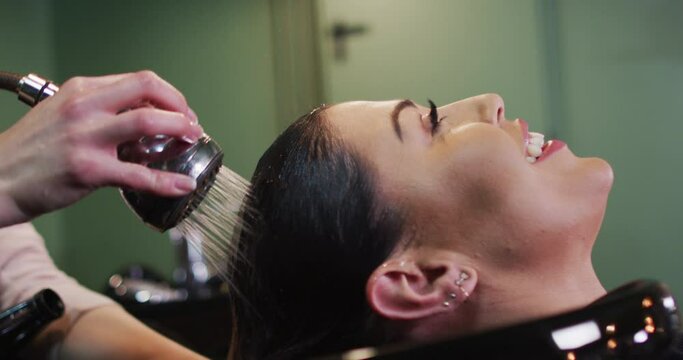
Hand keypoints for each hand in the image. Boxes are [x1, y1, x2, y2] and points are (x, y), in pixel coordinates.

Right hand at [0, 71, 203, 225]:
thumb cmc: (33, 150)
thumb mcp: (65, 114)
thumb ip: (103, 112)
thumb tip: (148, 124)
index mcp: (83, 91)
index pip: (139, 80)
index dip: (169, 95)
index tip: (180, 109)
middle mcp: (85, 107)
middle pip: (149, 90)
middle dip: (180, 107)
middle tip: (191, 124)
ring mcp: (86, 137)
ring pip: (148, 122)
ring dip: (179, 130)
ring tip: (191, 141)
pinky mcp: (89, 169)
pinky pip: (139, 174)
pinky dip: (167, 180)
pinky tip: (182, 184)